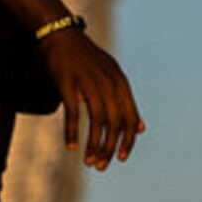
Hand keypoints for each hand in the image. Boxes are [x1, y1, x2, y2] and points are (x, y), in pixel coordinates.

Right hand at [40, 26, 143, 169]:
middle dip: (109, 148)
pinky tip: (71, 146)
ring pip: (97, 121)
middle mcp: (108, 83)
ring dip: (94, 145)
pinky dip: (72, 132)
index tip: (121, 158)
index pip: (130, 118)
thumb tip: (141, 128)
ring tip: (89, 161)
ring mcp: (88, 83)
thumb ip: (126, 103)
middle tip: (102, 166)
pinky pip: (73, 113)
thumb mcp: (112, 77)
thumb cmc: (86, 59)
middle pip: (115, 123)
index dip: (128, 141)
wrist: (61, 35)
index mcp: (120, 83)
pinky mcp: (68, 84)